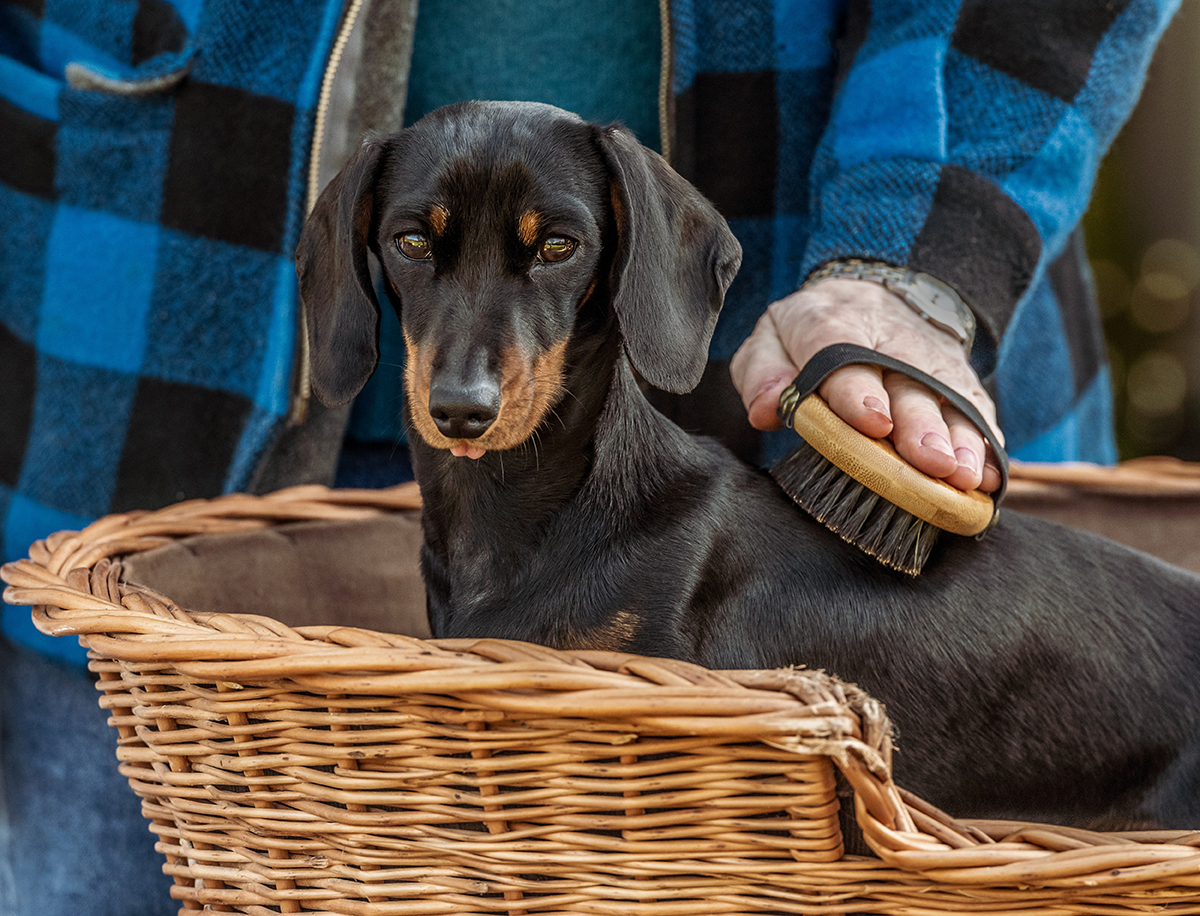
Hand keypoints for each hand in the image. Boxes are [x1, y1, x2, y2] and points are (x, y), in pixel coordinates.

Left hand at [729, 278, 1003, 492]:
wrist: (867, 296)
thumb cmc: (809, 332)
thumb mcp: (771, 338)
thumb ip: (762, 372)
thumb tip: (766, 409)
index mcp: (831, 323)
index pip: (842, 353)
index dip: (858, 390)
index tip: (874, 423)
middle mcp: (889, 339)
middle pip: (907, 382)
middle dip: (921, 424)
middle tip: (931, 461)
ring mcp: (929, 358)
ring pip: (949, 396)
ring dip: (960, 439)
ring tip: (964, 476)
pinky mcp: (958, 377)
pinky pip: (976, 408)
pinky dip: (985, 443)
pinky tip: (990, 475)